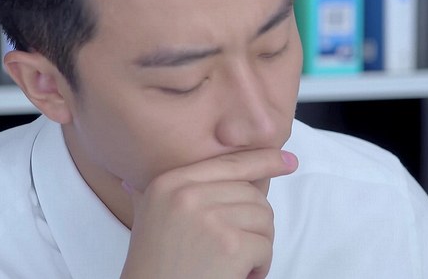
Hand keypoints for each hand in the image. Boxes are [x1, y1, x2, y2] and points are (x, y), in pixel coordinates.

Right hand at [119, 149, 297, 278]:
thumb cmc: (155, 269)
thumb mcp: (150, 218)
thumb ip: (164, 193)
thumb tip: (139, 176)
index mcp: (169, 183)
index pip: (228, 163)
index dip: (263, 160)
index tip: (288, 161)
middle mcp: (186, 194)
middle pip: (252, 194)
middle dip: (254, 225)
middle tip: (235, 251)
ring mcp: (209, 218)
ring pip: (264, 219)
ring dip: (258, 247)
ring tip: (232, 266)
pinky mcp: (229, 246)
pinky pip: (265, 247)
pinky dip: (259, 268)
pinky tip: (237, 277)